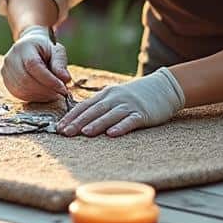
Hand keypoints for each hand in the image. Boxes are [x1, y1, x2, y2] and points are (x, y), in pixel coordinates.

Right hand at [1, 25, 70, 101]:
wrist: (30, 48)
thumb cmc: (45, 49)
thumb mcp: (56, 51)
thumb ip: (60, 64)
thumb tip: (65, 79)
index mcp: (23, 47)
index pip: (33, 65)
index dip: (48, 80)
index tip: (63, 88)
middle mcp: (10, 59)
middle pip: (26, 80)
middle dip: (46, 90)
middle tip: (60, 93)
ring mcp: (6, 71)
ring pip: (22, 90)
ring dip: (41, 95)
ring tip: (54, 93)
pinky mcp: (7, 82)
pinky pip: (20, 94)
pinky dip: (34, 97)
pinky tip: (44, 94)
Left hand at [57, 67, 184, 136]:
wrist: (163, 87)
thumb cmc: (135, 96)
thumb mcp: (115, 96)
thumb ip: (100, 105)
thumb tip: (80, 118)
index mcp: (106, 95)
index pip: (85, 106)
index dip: (71, 116)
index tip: (59, 127)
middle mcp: (115, 99)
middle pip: (94, 110)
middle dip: (78, 122)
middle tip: (66, 132)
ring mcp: (129, 105)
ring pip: (110, 115)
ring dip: (97, 124)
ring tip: (85, 132)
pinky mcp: (143, 114)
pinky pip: (130, 120)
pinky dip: (121, 127)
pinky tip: (112, 134)